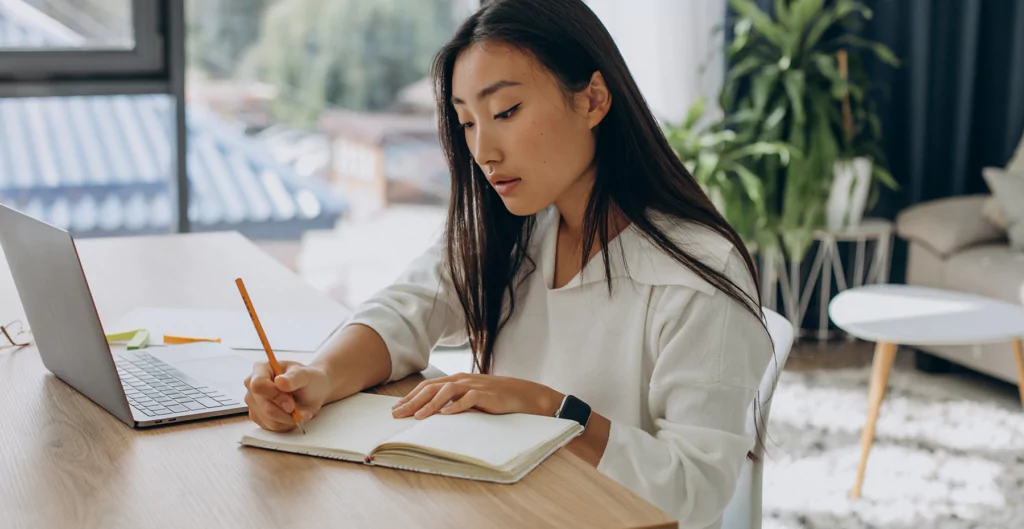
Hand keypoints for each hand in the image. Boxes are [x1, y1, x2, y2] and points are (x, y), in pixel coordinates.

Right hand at [244, 361, 330, 431]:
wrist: (312, 391)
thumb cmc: (308, 380)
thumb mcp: (306, 375)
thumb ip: (295, 377)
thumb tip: (280, 381)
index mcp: (261, 368)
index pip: (258, 384)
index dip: (274, 396)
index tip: (291, 404)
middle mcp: (252, 385)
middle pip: (263, 405)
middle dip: (285, 412)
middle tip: (302, 411)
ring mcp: (253, 401)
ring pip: (268, 418)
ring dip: (288, 419)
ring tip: (302, 412)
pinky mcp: (258, 416)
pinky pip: (270, 426)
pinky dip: (286, 424)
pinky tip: (294, 416)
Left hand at [391, 373, 563, 419]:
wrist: (522, 395)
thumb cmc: (494, 397)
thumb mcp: (470, 397)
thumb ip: (453, 400)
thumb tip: (431, 413)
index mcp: (456, 380)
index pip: (428, 387)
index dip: (411, 397)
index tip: (396, 409)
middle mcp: (462, 380)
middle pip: (432, 388)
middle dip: (413, 401)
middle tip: (397, 414)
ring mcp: (474, 386)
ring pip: (446, 392)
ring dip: (430, 405)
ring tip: (417, 417)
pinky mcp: (486, 395)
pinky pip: (468, 399)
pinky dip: (456, 406)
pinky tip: (446, 415)